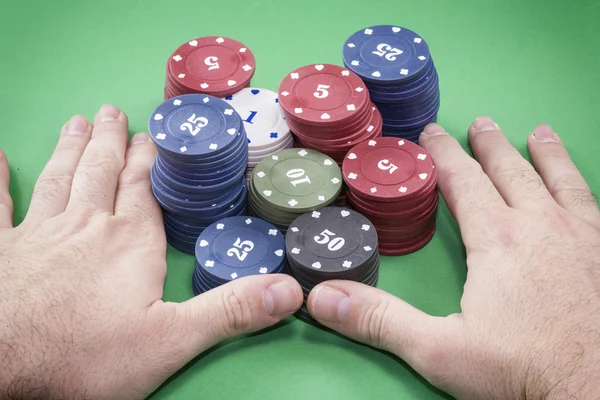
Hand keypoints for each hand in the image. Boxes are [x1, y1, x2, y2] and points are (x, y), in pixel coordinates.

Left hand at [0, 105, 301, 399]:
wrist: (3, 372)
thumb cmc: (86, 357)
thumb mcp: (174, 339)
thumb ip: (231, 309)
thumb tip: (291, 289)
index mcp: (130, 243)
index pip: (143, 189)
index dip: (147, 160)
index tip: (149, 134)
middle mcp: (86, 228)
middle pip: (101, 173)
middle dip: (109, 142)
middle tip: (112, 112)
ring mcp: (36, 236)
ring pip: (60, 181)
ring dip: (70, 150)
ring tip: (78, 123)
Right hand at [307, 117, 599, 399]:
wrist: (597, 395)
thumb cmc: (524, 372)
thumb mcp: (438, 350)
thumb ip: (379, 319)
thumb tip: (322, 297)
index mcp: (498, 240)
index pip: (463, 181)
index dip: (443, 155)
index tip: (432, 134)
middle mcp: (542, 227)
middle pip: (511, 171)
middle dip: (491, 145)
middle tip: (480, 124)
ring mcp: (584, 238)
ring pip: (561, 180)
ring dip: (545, 155)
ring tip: (539, 134)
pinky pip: (595, 206)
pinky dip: (583, 185)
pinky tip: (583, 188)